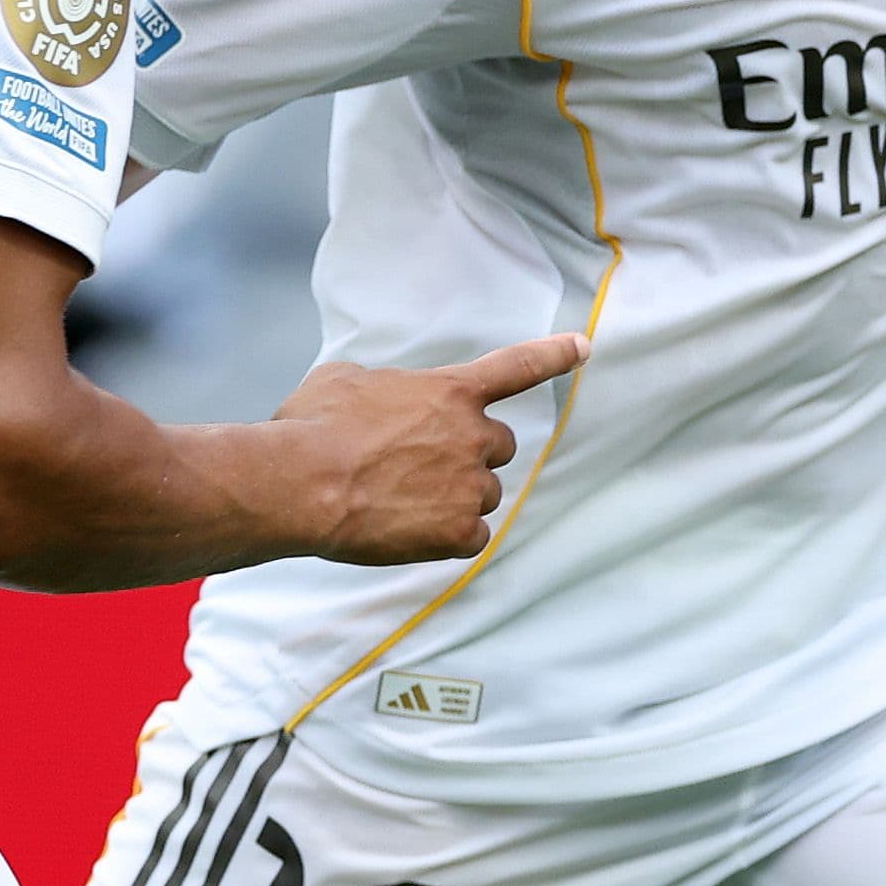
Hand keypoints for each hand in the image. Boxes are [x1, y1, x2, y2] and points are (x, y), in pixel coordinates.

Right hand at [270, 333, 587, 563]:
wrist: (301, 483)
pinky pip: (471, 537)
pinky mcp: (460, 533)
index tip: (584, 348)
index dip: (554, 356)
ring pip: (483, 494)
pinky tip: (406, 530)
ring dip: (454, 497)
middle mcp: (472, 435)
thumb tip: (377, 398)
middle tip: (422, 465)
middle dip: (471, 454)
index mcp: (450, 391)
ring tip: (400, 500)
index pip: (516, 367)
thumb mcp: (345, 380)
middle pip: (500, 446)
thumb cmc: (311, 427)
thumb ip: (382, 386)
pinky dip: (445, 537)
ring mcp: (470, 485)